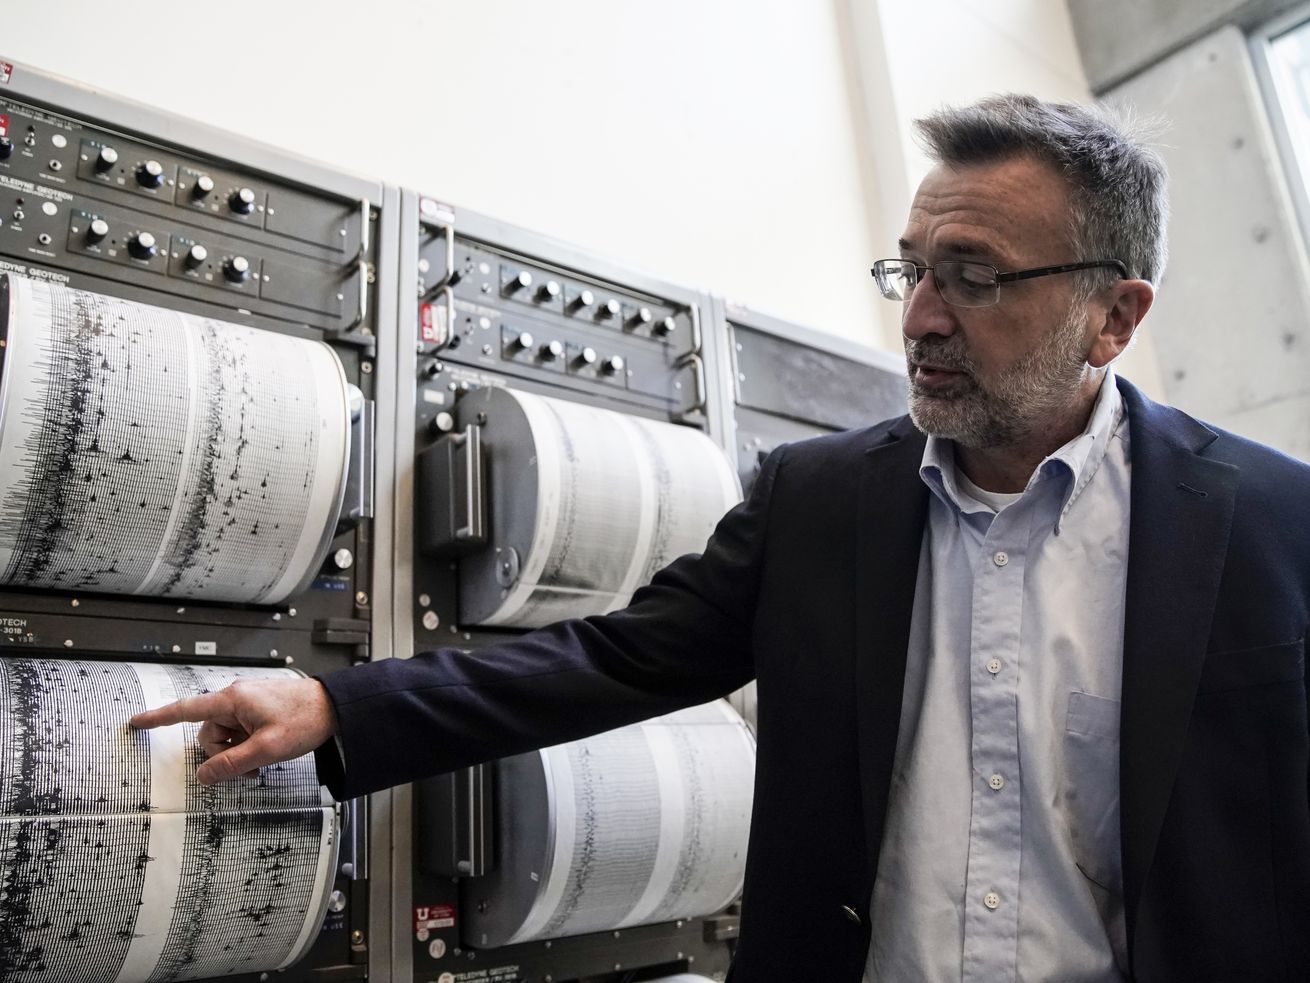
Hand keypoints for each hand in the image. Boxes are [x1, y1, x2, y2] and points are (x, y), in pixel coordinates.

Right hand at [130, 677, 336, 784]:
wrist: (336, 707)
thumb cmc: (306, 719)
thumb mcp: (267, 749)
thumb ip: (232, 764)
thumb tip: (203, 776)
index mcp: (233, 700)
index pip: (186, 710)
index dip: (158, 718)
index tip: (136, 722)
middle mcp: (236, 697)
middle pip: (209, 734)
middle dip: (223, 755)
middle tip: (250, 769)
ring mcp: (248, 702)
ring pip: (226, 736)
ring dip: (238, 753)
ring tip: (263, 760)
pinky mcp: (258, 709)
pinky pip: (241, 731)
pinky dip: (247, 746)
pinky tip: (266, 750)